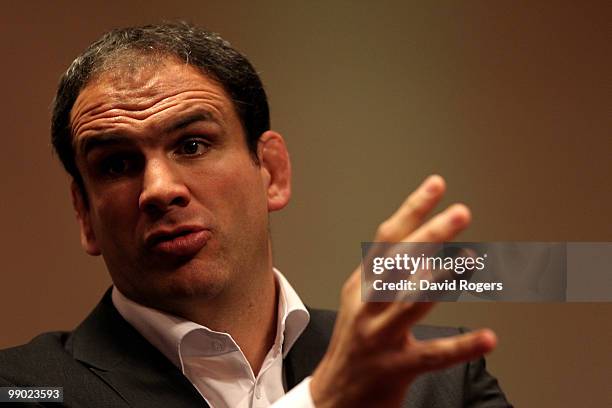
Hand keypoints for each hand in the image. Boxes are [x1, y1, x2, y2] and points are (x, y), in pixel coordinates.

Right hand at [310, 175, 496, 407]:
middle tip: (459, 213)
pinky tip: (487, 337)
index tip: (436, 186)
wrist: (334, 396)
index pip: (388, 239)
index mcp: (361, 284)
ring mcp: (379, 336)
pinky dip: (461, 346)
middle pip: (399, 263)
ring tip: (468, 260)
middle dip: (430, 235)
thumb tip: (419, 238)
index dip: (412, 209)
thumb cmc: (353, 343)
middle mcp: (367, 305)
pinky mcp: (396, 368)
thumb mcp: (359, 300)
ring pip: (411, 302)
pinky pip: (432, 355)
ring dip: (442, 279)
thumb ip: (384, 271)